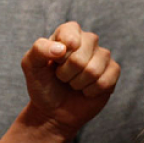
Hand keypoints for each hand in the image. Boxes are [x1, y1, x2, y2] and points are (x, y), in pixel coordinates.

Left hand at [21, 22, 119, 138]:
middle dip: (67, 74)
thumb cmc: (42, 84)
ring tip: (73, 84)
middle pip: (81, 56)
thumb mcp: (31, 66)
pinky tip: (86, 90)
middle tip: (62, 77)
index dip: (61, 54)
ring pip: (94, 70)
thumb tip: (61, 48)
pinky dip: (91, 91)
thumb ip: (39, 50)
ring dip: (78, 84)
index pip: (70, 35)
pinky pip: (106, 81)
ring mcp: (102, 56)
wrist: (53, 110)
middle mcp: (88, 40)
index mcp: (68, 32)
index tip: (55, 63)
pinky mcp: (112, 72)